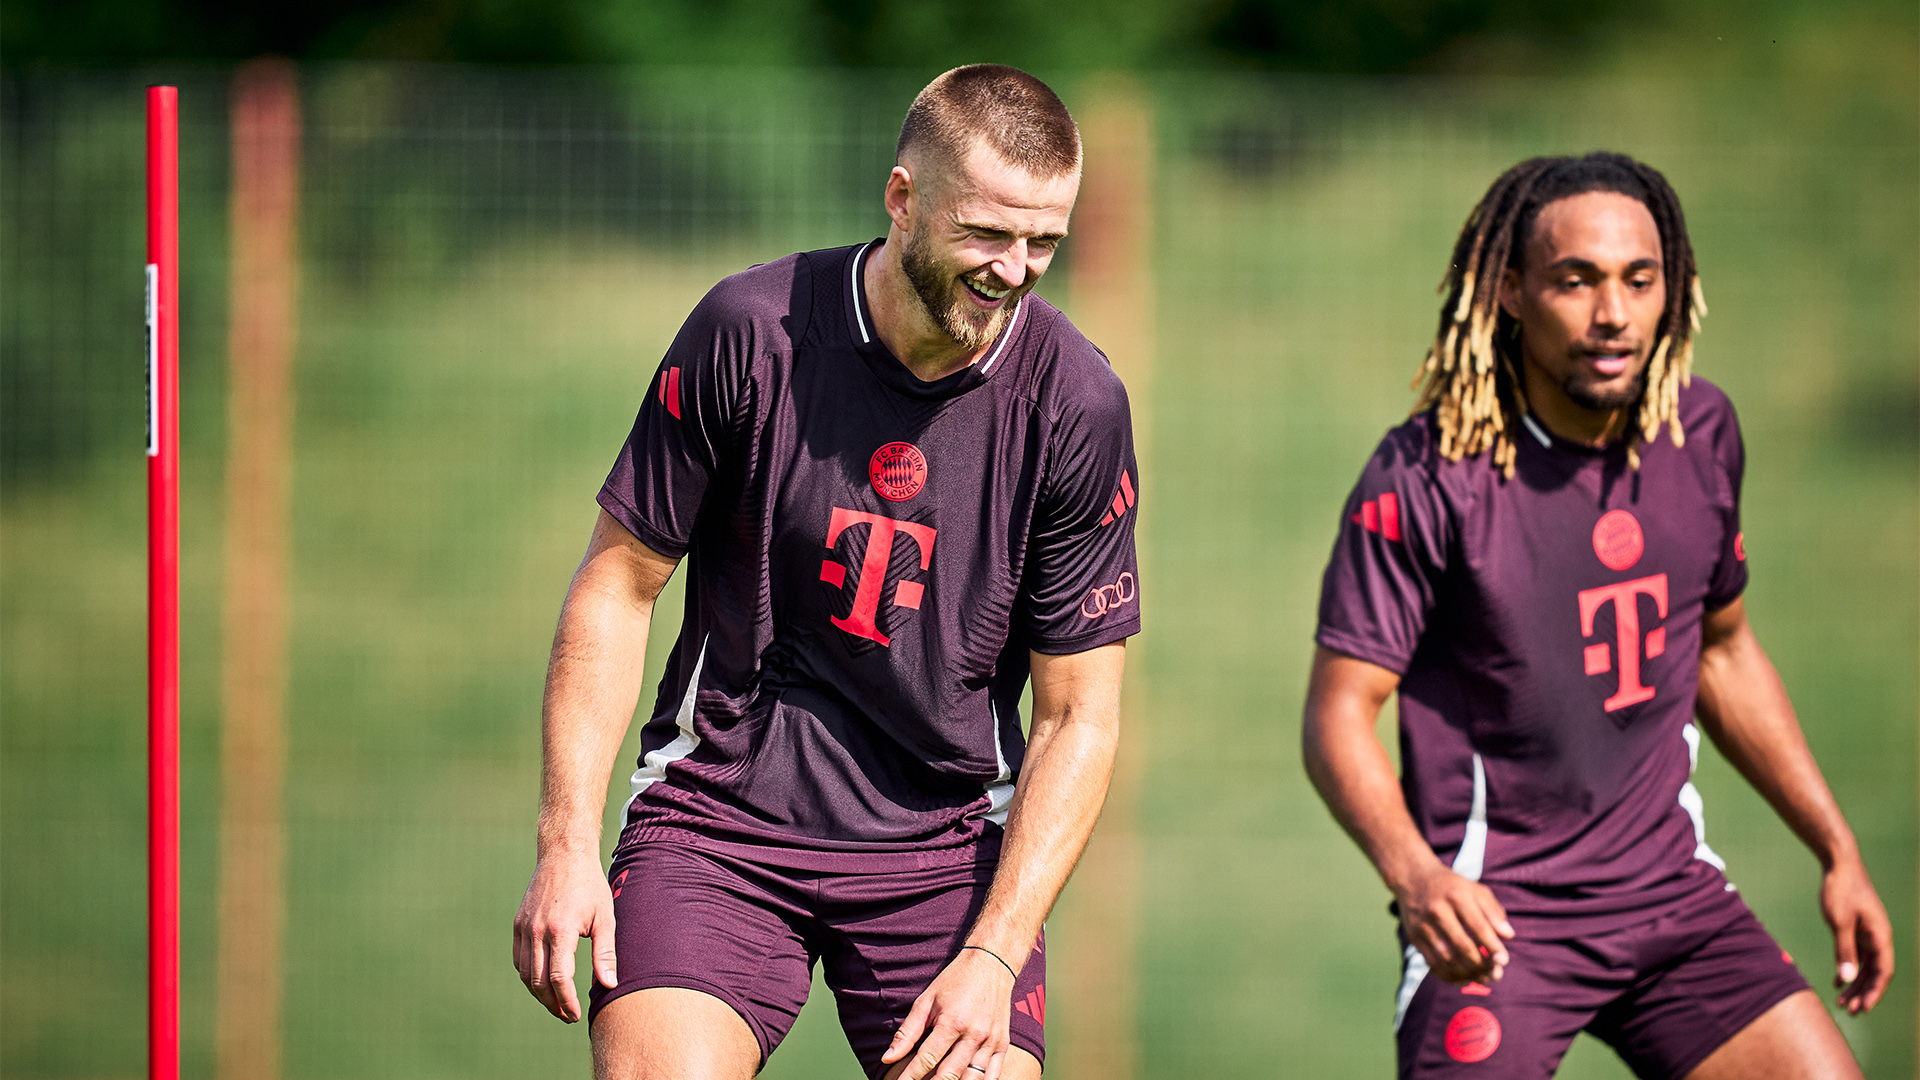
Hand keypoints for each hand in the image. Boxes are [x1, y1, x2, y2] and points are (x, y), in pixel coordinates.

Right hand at [512, 849, 618, 1021]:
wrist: (564, 855)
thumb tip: (608, 985)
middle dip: (553, 1004)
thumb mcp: (605, 917)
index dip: (567, 1001)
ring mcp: (524, 927)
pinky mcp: (518, 924)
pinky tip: (542, 983)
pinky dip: (528, 976)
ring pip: (525, 974)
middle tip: (567, 1015)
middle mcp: (537, 931)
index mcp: (561, 930)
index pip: (560, 978)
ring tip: (557, 1004)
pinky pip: (519, 959)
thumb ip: (605, 953)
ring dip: (539, 995)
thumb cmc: (590, 886)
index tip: (576, 1014)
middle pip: (539, 982)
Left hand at [881, 947, 1015, 1079]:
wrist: (992, 964)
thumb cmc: (955, 981)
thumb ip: (908, 1032)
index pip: (927, 1059)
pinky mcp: (1002, 1044)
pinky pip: (993, 1075)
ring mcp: (991, 1041)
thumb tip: (888, 1058)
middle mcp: (974, 1035)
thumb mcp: (926, 1001)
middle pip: (950, 1075)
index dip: (910, 1077)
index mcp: (952, 1022)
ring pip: (972, 1079)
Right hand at [1395, 861, 1514, 985]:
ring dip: (1467, 973)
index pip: (1478, 926)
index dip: (1492, 946)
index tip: (1504, 961)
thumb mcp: (1475, 890)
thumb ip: (1494, 911)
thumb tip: (1508, 936)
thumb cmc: (1453, 887)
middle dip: (1482, 964)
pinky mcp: (1414, 937)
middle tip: (1496, 974)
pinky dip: (1449, 975)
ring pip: (1447, 958)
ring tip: (1483, 978)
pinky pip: (1432, 963)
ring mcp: (1423, 925)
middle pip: (1462, 945)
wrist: (1413, 878)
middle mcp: (1437, 910)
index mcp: (1456, 896)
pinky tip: (1463, 977)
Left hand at [1821, 857, 1892, 1014]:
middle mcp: (1879, 936)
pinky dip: (1848, 968)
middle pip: (1875, 972)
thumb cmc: (1840, 889)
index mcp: (1880, 935)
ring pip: (1865, 965)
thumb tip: (1848, 978)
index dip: (1874, 992)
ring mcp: (1869, 932)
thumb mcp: (1839, 921)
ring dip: (1855, 983)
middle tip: (1848, 1011)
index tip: (1862, 1008)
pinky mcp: (1858, 928)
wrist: (1839, 863)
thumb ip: (1844, 950)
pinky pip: (1857, 954)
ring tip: (1841, 1001)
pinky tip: (1837, 981)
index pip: (1883, 972)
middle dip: (1863, 993)